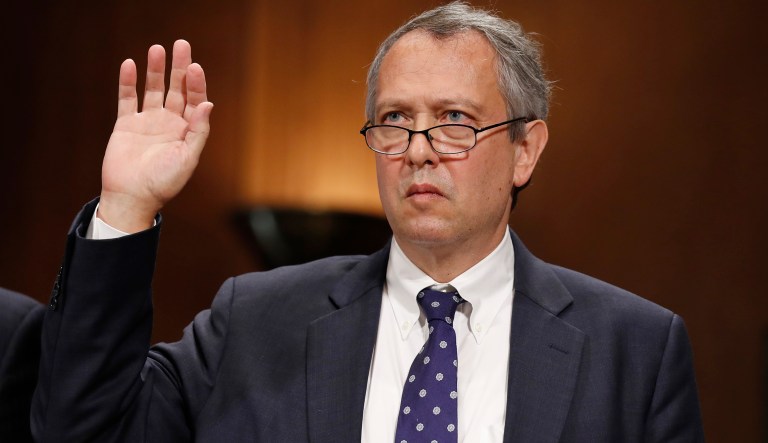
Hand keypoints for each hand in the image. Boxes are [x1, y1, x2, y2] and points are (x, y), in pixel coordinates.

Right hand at [98, 39, 212, 232]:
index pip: (195, 101)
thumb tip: (208, 104)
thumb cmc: (164, 183)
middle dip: (180, 68)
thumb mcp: (187, 158)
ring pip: (153, 90)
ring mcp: (148, 122)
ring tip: (156, 49)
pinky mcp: (126, 125)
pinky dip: (128, 82)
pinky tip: (130, 64)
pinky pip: (127, 99)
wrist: (133, 198)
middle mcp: (170, 123)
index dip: (196, 83)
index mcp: (188, 131)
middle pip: (176, 89)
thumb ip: (198, 131)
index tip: (194, 67)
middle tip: (181, 44)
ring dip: (155, 70)